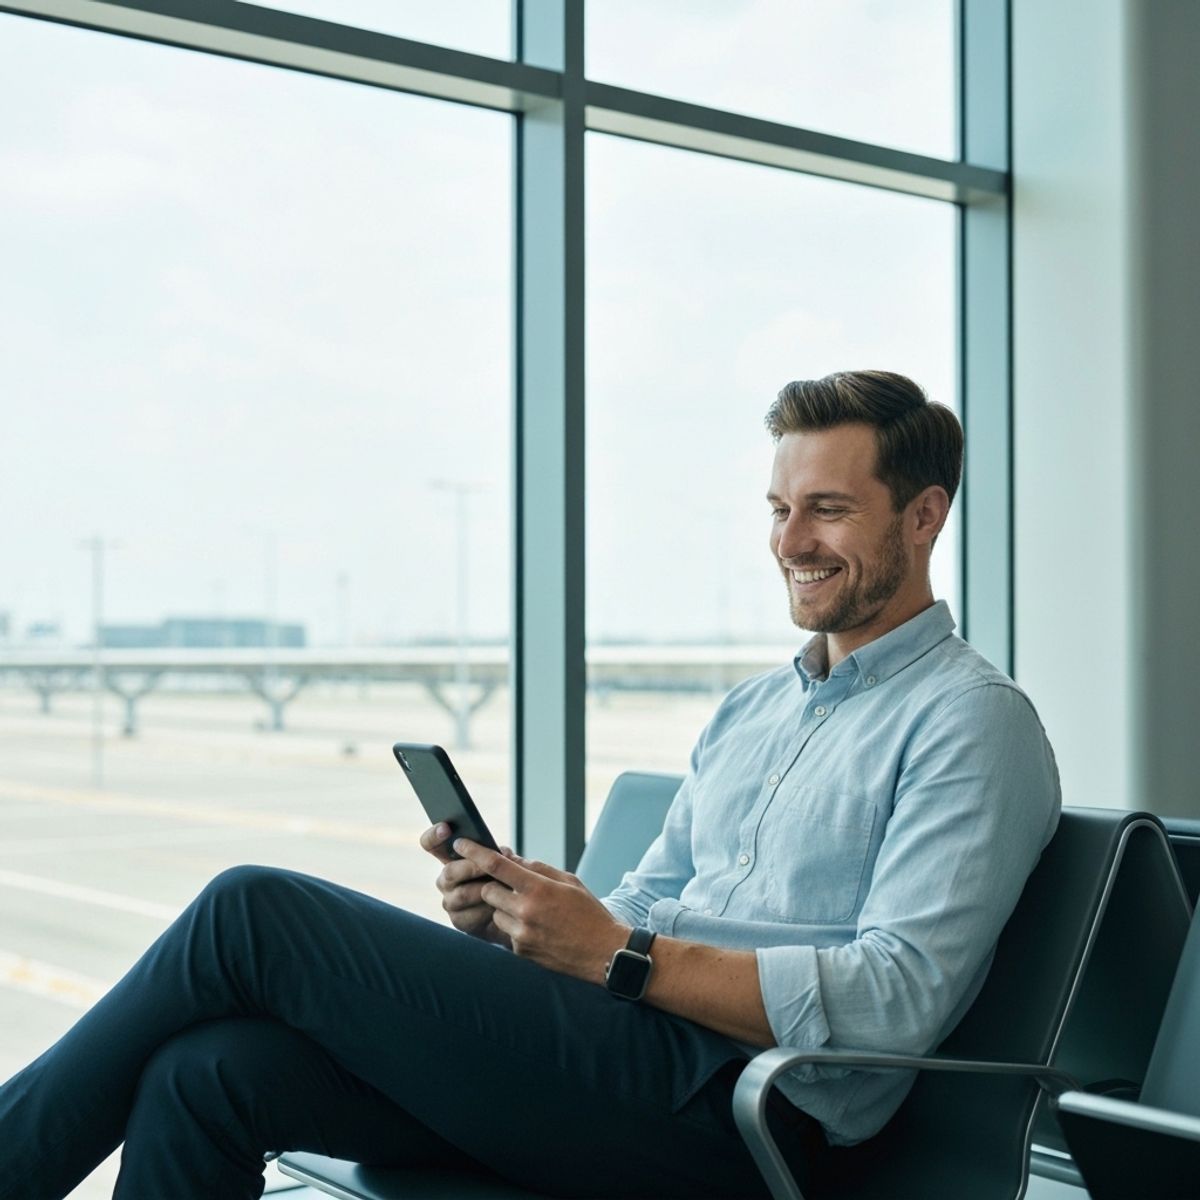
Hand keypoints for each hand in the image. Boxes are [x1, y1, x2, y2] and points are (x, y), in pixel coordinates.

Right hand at [419, 823, 511, 946]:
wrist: (515, 913)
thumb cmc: (508, 881)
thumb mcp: (507, 863)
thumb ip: (502, 855)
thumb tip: (503, 854)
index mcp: (452, 858)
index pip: (431, 844)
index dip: (434, 835)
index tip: (446, 828)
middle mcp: (446, 879)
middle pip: (449, 871)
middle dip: (472, 868)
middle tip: (489, 866)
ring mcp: (450, 900)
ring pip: (460, 895)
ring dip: (484, 891)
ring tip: (503, 888)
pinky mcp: (458, 921)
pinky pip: (469, 916)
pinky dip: (487, 911)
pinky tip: (499, 907)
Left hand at [455, 839, 628, 982]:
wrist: (604, 953)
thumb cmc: (589, 913)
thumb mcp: (569, 881)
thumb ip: (538, 869)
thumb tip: (513, 860)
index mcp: (538, 888)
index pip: (496, 865)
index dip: (474, 852)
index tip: (460, 844)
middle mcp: (526, 911)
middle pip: (489, 890)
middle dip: (493, 885)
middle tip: (508, 884)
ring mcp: (522, 934)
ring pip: (495, 913)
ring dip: (504, 908)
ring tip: (530, 910)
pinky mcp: (521, 951)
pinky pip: (506, 933)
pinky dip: (514, 927)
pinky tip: (537, 928)